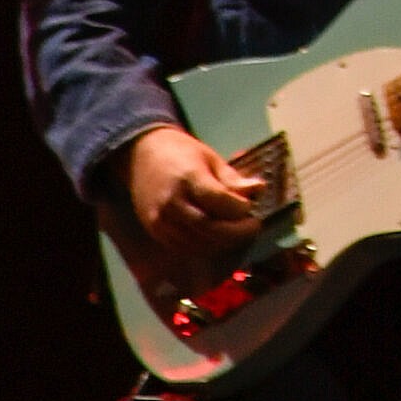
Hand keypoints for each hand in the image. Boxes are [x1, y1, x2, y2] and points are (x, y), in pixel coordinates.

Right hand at [122, 123, 266, 257]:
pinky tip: (217, 239)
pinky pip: (182, 247)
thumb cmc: (181, 153)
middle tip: (253, 227)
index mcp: (188, 177)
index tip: (251, 207)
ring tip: (238, 233)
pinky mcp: (154, 230)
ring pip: (195, 242)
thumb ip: (232, 179)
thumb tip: (259, 189)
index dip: (238, 208)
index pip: (217, 200)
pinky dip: (203, 247)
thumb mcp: (210, 158)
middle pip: (207, 226)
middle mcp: (171, 201)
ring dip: (221, 243)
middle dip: (235, 232)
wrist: (142, 155)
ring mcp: (160, 219)